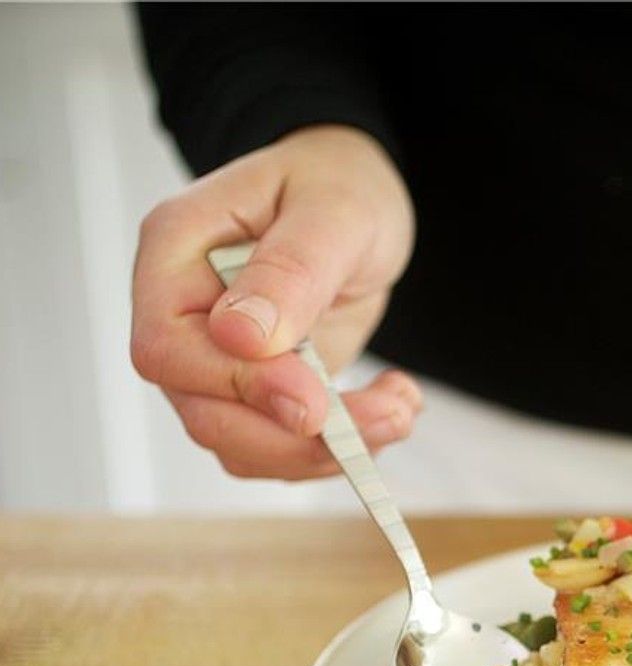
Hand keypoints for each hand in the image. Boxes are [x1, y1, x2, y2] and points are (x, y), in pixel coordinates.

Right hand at [130, 125, 420, 478]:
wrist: (355, 199)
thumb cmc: (335, 184)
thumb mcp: (333, 211)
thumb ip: (291, 271)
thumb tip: (242, 336)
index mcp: (176, 255)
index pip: (168, 349)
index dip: (239, 386)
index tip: (315, 399)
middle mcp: (186, 315)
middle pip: (204, 414)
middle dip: (297, 438)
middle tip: (388, 417)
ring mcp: (220, 360)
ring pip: (244, 444)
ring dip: (326, 451)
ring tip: (399, 408)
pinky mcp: (262, 389)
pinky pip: (280, 445)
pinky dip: (339, 448)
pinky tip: (388, 408)